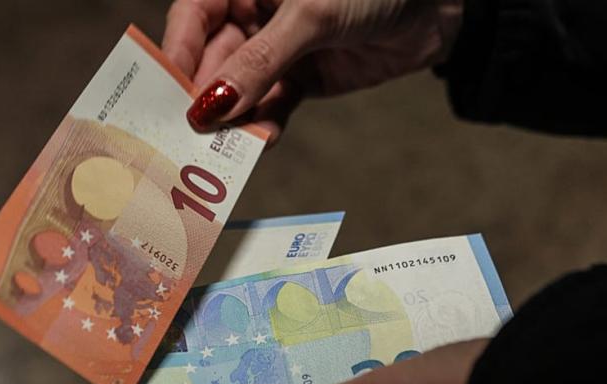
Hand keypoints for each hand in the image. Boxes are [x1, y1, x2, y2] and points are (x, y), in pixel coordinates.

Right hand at [163, 0, 463, 141]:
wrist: (436, 5)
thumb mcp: (312, 13)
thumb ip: (261, 59)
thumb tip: (211, 103)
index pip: (196, 15)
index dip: (179, 51)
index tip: (169, 92)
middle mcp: (256, 13)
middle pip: (214, 58)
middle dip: (204, 95)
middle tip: (190, 134)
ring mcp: (280, 49)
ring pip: (243, 87)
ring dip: (233, 117)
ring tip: (221, 147)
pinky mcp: (305, 78)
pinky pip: (274, 105)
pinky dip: (266, 124)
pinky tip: (259, 140)